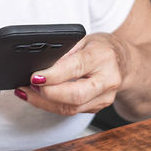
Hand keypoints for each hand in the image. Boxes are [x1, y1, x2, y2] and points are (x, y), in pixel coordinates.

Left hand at [15, 33, 130, 115]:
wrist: (124, 62)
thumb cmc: (102, 48)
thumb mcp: (84, 39)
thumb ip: (65, 51)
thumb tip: (40, 65)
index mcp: (103, 57)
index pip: (76, 68)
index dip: (53, 75)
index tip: (35, 77)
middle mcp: (108, 80)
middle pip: (76, 95)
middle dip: (48, 94)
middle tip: (28, 86)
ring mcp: (105, 97)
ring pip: (71, 108)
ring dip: (45, 103)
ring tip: (26, 93)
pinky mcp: (98, 107)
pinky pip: (72, 111)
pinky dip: (52, 105)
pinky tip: (38, 98)